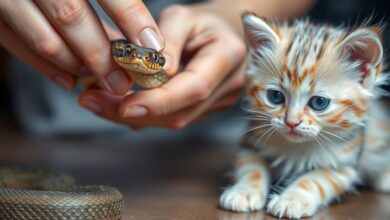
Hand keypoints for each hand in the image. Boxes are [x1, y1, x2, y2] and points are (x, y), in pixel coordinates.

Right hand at [0, 0, 166, 93]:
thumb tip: (139, 33)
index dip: (132, 19)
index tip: (153, 47)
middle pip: (72, 17)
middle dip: (103, 56)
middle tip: (124, 81)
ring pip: (44, 38)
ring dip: (76, 65)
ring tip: (101, 79)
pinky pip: (16, 44)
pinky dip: (45, 67)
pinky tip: (69, 80)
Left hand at [78, 4, 245, 128]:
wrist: (223, 35)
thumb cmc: (201, 22)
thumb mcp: (182, 17)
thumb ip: (168, 41)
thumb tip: (152, 72)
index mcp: (228, 56)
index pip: (195, 87)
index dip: (159, 101)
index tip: (124, 105)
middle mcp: (228, 86)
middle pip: (182, 112)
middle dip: (136, 113)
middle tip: (92, 101)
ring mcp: (218, 103)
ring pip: (175, 121)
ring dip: (134, 116)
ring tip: (96, 102)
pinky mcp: (204, 110)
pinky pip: (173, 118)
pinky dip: (145, 114)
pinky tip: (117, 105)